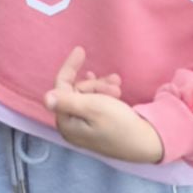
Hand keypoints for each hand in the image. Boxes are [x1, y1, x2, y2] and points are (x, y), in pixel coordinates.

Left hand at [45, 47, 160, 162]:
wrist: (147, 142)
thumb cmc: (120, 124)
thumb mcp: (94, 108)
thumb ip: (68, 101)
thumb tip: (46, 98)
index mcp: (67, 123)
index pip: (61, 88)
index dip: (70, 67)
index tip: (81, 50)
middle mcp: (72, 126)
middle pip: (76, 90)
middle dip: (95, 84)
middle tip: (115, 84)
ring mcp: (83, 126)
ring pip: (87, 95)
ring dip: (102, 87)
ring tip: (119, 88)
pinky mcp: (96, 125)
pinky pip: (95, 102)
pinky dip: (105, 94)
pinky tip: (116, 90)